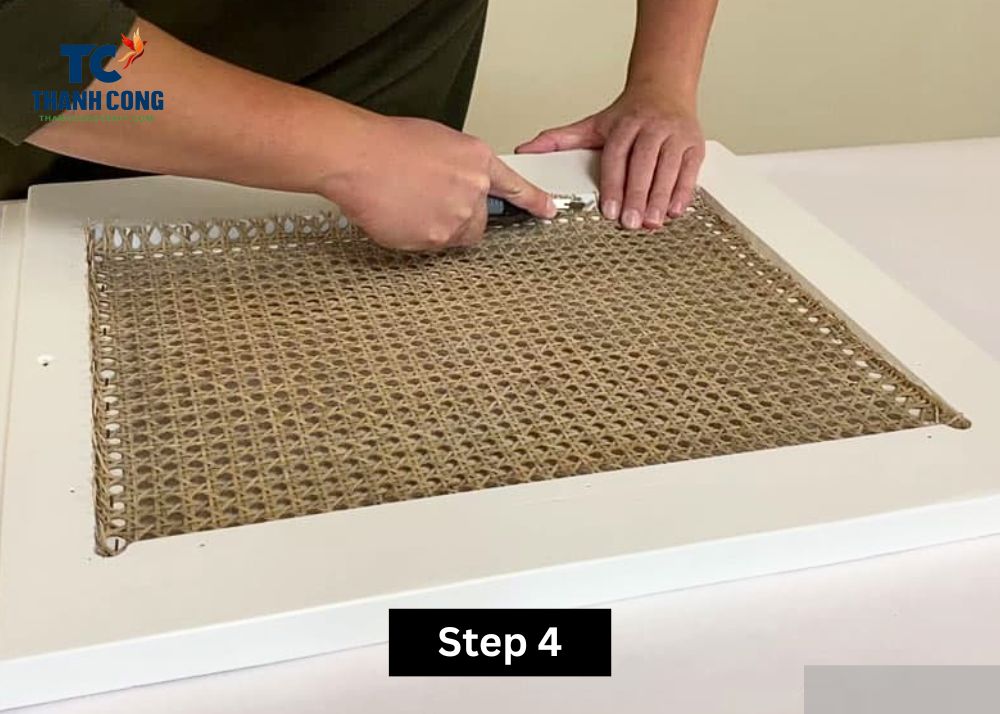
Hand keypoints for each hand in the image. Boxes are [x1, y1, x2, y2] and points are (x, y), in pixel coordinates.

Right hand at [321, 116, 555, 251]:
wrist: (358, 157)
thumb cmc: (386, 143)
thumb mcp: (437, 141)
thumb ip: (458, 167)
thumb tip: (455, 184)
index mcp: (477, 160)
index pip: (515, 185)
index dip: (534, 201)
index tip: (548, 211)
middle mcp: (474, 190)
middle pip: (478, 221)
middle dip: (458, 218)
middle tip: (428, 203)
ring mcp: (456, 217)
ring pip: (453, 235)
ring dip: (434, 226)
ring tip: (406, 202)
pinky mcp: (436, 238)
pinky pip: (429, 245)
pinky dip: (413, 235)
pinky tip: (396, 213)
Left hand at [516, 89, 704, 229]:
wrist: (665, 88)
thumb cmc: (629, 114)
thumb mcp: (592, 124)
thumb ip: (559, 141)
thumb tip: (525, 151)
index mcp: (624, 124)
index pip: (617, 155)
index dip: (614, 184)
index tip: (610, 210)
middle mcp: (652, 127)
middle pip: (644, 164)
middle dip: (637, 195)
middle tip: (630, 223)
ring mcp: (676, 134)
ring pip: (669, 168)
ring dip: (660, 198)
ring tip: (652, 222)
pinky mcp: (694, 144)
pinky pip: (690, 170)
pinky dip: (683, 192)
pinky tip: (674, 210)